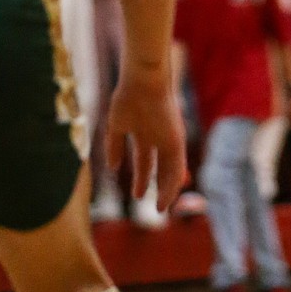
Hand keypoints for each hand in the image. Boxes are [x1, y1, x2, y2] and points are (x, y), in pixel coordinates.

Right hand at [106, 69, 187, 210]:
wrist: (142, 82)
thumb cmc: (128, 98)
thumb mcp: (117, 127)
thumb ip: (114, 147)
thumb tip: (113, 168)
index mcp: (145, 131)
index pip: (147, 159)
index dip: (144, 176)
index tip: (140, 193)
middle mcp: (159, 137)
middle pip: (159, 167)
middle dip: (155, 185)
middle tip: (154, 205)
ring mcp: (169, 139)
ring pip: (169, 170)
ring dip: (166, 190)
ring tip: (161, 209)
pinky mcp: (177, 141)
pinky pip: (176, 166)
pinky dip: (172, 182)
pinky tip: (167, 196)